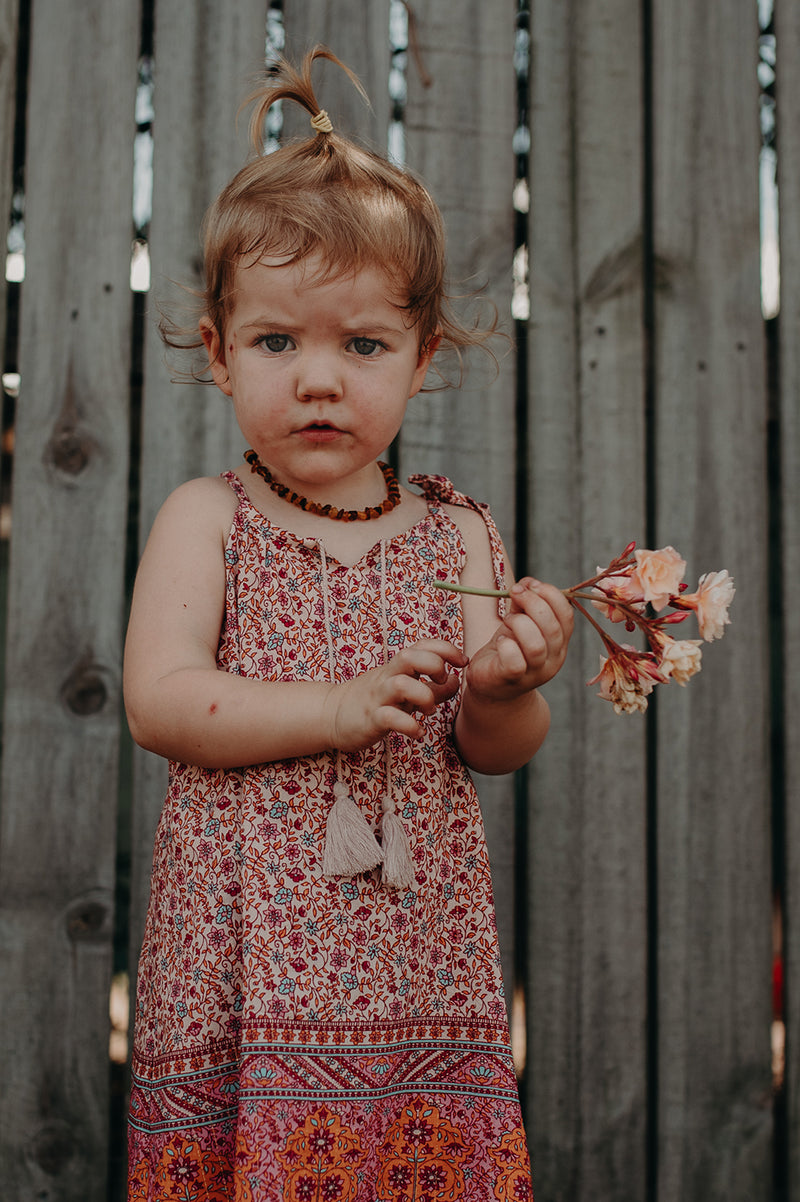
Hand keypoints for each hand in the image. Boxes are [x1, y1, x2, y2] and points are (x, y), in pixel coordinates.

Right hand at [326, 638, 467, 751]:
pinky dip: (410, 726)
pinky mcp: (371, 718)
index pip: (423, 645)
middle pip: (410, 656)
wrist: (333, 714)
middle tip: (442, 683)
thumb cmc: (376, 700)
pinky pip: (390, 718)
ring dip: (424, 697)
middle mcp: (388, 676)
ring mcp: (378, 697)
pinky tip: (418, 733)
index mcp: (398, 667)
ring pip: (401, 684)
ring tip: (429, 711)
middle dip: (434, 666)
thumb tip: (457, 680)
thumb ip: (433, 686)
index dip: (446, 649)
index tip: (462, 662)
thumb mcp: (407, 690)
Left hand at [464, 578, 573, 701]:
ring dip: (519, 624)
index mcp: (559, 642)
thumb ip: (524, 604)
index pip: (567, 615)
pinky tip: (500, 641)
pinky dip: (506, 645)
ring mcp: (535, 673)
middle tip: (514, 593)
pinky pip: (515, 661)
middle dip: (533, 603)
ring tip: (507, 620)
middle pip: (553, 628)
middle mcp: (553, 659)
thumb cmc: (507, 651)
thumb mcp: (519, 623)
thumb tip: (528, 582)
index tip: (529, 584)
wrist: (491, 687)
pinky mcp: (512, 679)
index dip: (551, 594)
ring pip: (536, 645)